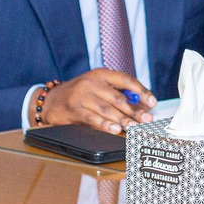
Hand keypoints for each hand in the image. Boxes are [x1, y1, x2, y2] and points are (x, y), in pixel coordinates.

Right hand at [38, 69, 153, 132]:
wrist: (51, 101)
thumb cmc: (80, 95)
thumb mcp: (98, 88)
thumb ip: (118, 94)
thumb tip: (143, 107)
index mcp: (101, 74)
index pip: (126, 80)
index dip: (142, 91)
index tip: (152, 102)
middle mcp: (91, 82)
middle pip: (118, 97)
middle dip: (134, 111)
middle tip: (146, 120)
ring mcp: (81, 95)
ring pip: (107, 109)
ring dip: (123, 120)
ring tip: (134, 127)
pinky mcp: (73, 109)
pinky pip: (92, 118)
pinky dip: (104, 125)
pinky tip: (115, 129)